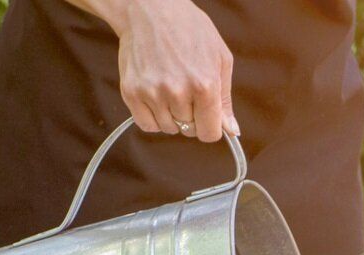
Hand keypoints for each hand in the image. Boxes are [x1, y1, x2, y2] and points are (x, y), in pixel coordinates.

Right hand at [105, 0, 236, 142]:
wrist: (150, 9)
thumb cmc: (189, 29)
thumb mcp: (220, 59)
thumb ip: (225, 100)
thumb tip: (231, 131)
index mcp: (205, 86)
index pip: (210, 134)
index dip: (210, 126)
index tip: (206, 115)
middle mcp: (177, 92)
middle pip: (189, 130)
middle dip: (191, 116)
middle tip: (185, 90)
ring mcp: (152, 93)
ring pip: (168, 128)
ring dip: (171, 116)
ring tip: (170, 88)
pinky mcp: (131, 91)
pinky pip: (146, 124)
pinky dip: (152, 117)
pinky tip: (156, 96)